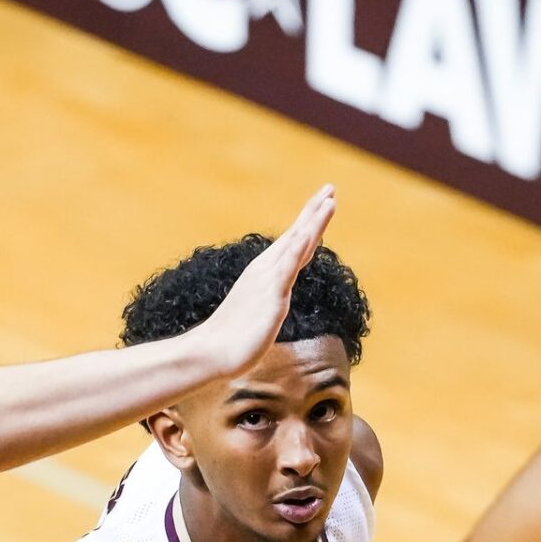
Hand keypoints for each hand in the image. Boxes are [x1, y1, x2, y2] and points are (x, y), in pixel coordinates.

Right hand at [188, 185, 336, 376]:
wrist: (211, 352)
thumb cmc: (230, 341)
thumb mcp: (254, 317)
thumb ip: (263, 308)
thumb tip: (267, 312)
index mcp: (264, 276)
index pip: (291, 246)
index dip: (308, 225)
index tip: (321, 204)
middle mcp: (266, 271)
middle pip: (296, 236)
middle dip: (313, 212)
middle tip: (330, 189)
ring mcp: (269, 280)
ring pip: (296, 243)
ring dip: (313, 220)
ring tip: (329, 200)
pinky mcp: (272, 294)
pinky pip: (289, 266)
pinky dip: (300, 245)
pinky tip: (311, 230)